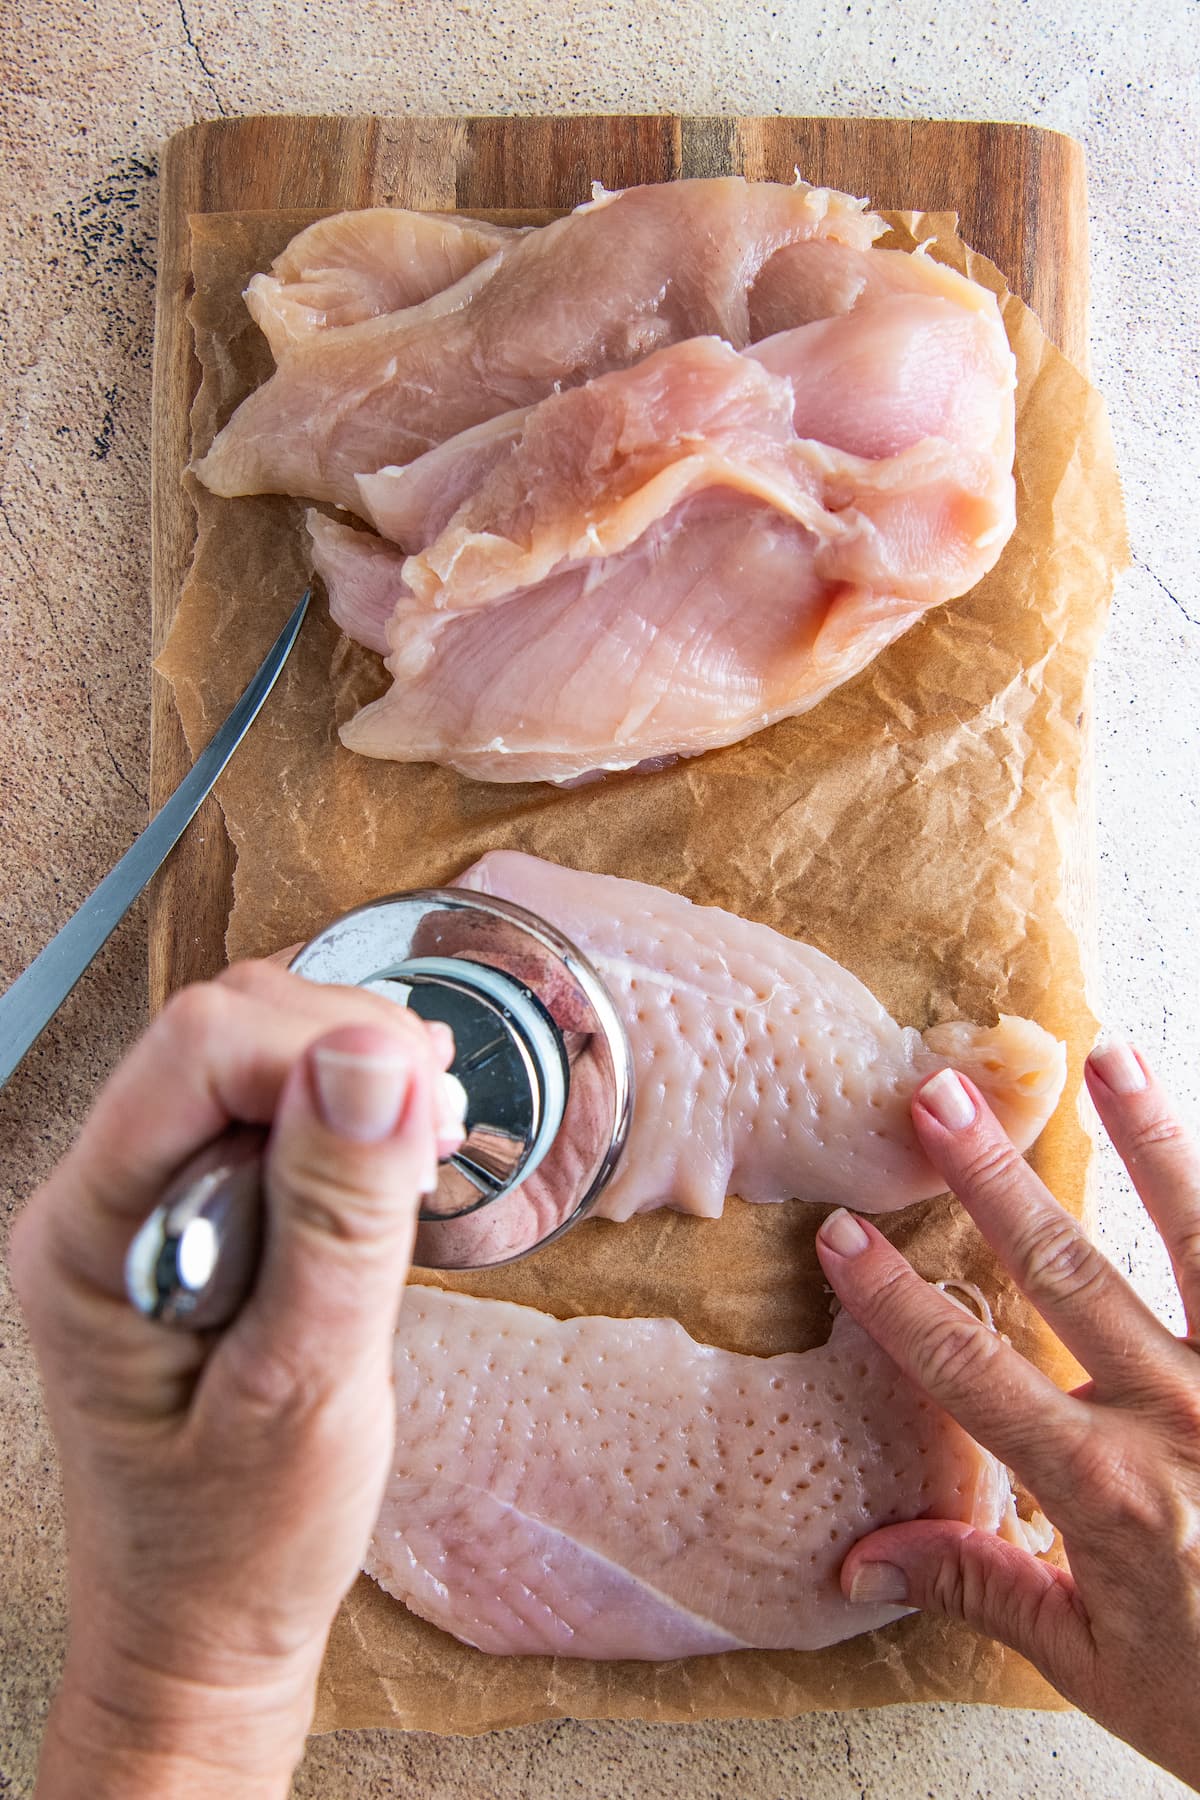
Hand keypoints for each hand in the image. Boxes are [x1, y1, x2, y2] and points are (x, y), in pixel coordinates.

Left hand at [10, 961, 464, 1799]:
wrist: (204, 1632)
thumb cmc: (238, 1546)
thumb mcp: (306, 1392)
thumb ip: (335, 1220)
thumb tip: (375, 1060)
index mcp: (88, 1235)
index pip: (196, 1050)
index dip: (322, 1045)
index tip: (422, 1104)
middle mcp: (102, 1197)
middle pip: (222, 1029)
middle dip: (346, 1048)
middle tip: (435, 1130)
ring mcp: (147, 1202)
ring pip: (251, 1054)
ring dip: (354, 1074)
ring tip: (420, 1151)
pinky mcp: (198, 1214)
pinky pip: (269, 1108)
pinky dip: (347, 1112)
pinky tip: (391, 1163)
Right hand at [815, 1042, 1199, 1792]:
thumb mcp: (1096, 1666)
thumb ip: (984, 1589)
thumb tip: (861, 1561)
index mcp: (1110, 1493)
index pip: (973, 1373)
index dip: (898, 1301)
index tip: (843, 1236)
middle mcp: (1182, 1420)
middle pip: (1068, 1276)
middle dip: (992, 1181)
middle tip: (942, 1098)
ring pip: (1195, 1242)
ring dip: (1149, 1145)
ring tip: (1110, 1062)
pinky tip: (1199, 1138)